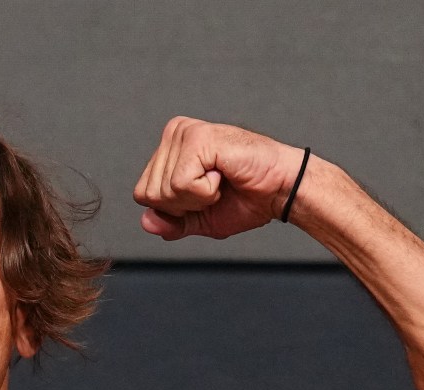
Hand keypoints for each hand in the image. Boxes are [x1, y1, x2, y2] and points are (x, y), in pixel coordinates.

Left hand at [133, 117, 307, 240]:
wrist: (280, 190)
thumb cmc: (246, 198)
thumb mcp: (199, 219)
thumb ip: (171, 222)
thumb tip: (145, 222)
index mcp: (170, 149)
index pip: (143, 194)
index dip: (173, 209)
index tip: (204, 196)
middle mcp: (173, 134)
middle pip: (149, 193)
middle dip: (183, 205)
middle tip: (214, 188)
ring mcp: (184, 132)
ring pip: (164, 190)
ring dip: (197, 198)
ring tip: (220, 180)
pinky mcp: (197, 137)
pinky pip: (181, 184)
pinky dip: (205, 192)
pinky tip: (222, 174)